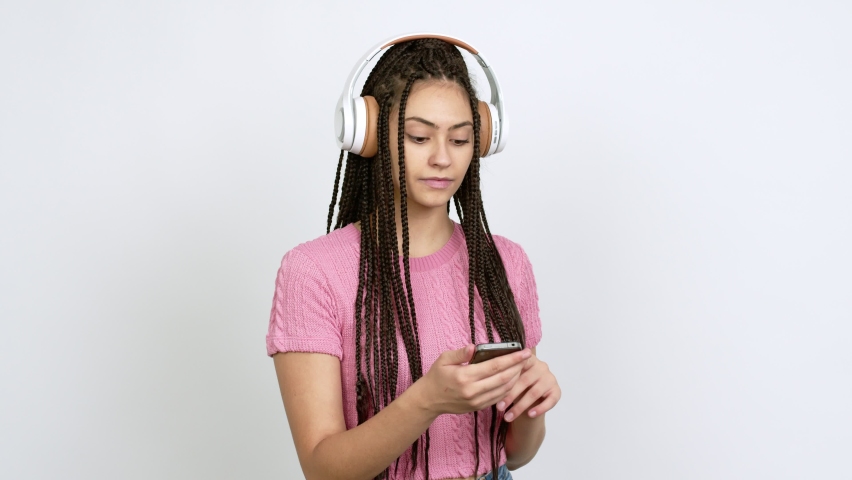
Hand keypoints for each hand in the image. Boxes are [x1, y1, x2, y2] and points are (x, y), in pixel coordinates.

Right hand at [415, 344, 530, 416]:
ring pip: (503, 390)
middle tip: (527, 357)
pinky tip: (512, 379)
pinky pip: (498, 398)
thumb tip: (474, 347)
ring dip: (516, 378)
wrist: (429, 400)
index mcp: (465, 376)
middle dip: (518, 367)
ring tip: (522, 367)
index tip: (524, 352)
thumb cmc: (436, 377)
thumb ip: (460, 353)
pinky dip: (508, 389)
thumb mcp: (444, 360)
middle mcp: (472, 390)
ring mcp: (476, 401)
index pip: (495, 366)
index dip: (512, 359)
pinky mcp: (478, 407)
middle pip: (503, 379)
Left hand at [496, 350, 559, 421]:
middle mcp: (541, 366)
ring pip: (534, 393)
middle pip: (525, 381)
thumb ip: (504, 373)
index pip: (518, 364)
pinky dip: (539, 409)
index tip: (495, 388)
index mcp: (528, 359)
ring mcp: (550, 379)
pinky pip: (549, 401)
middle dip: (510, 395)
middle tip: (499, 407)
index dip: (507, 377)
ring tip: (508, 416)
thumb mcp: (511, 377)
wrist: (530, 398)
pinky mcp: (556, 391)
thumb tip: (487, 373)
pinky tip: (530, 414)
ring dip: (520, 406)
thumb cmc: (517, 384)